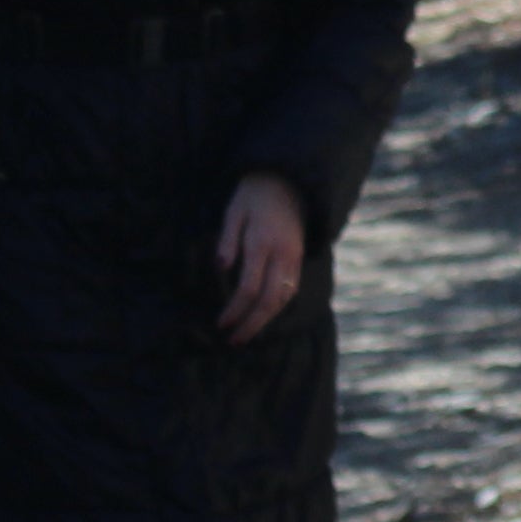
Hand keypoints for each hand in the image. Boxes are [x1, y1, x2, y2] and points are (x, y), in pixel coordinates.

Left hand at [210, 172, 307, 342]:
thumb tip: (221, 268)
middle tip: (234, 340)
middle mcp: (282, 255)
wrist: (288, 181)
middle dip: (251, 324)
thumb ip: (228, 240)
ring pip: (283, 298)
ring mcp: (293, 258)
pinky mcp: (299, 258)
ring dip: (265, 320)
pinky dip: (277, 307)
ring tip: (248, 333)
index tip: (221, 323)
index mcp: (262, 243)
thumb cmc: (253, 195)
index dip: (235, 309)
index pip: (249, 287)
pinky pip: (291, 289)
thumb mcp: (234, 211)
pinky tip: (263, 315)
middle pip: (270, 300)